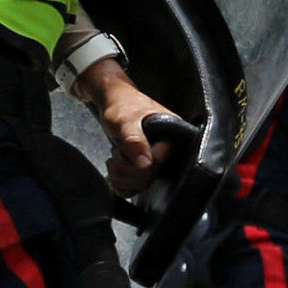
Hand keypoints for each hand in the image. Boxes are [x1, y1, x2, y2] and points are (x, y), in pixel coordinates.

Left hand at [76, 58, 182, 199]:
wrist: (114, 100)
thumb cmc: (122, 105)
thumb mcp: (125, 121)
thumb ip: (134, 140)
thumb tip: (145, 163)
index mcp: (173, 137)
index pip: (160, 163)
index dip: (136, 165)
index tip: (120, 153)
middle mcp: (169, 151)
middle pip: (150, 178)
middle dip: (125, 171)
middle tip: (115, 154)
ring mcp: (157, 160)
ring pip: (142, 185)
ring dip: (120, 177)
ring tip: (115, 158)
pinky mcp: (146, 166)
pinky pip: (136, 187)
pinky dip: (121, 184)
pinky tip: (115, 171)